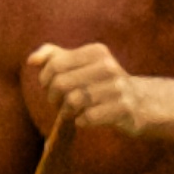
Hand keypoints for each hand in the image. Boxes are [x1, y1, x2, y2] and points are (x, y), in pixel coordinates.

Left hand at [27, 42, 147, 135]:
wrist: (142, 103)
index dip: (46, 80)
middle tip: (60, 104)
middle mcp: (109, 66)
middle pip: (61, 84)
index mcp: (97, 51)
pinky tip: (87, 119)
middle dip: (54, 98)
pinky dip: (81, 121)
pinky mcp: (124, 109)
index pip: (54, 65)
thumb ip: (53, 56)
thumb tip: (31, 61)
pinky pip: (87, 118)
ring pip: (73, 101)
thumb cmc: (102, 84)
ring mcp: (118, 88)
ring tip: (72, 112)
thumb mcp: (81, 64)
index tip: (51, 88)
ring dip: (67, 111)